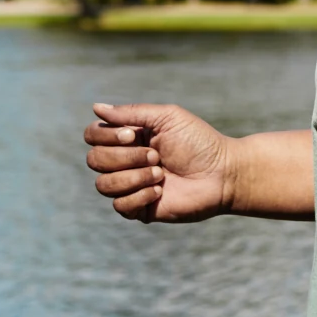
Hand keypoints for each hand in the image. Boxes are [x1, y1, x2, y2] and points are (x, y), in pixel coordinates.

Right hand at [83, 102, 234, 222]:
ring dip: (134, 177)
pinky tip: (160, 192)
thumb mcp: (167, 118)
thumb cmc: (199, 142)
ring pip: (104, 184)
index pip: (93, 136)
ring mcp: (130, 185)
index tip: (134, 134)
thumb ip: (131, 113)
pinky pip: (119, 206)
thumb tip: (95, 107)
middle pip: (94, 160)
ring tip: (161, 174)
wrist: (222, 173)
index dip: (106, 136)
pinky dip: (139, 197)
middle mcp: (125, 161)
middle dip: (126, 157)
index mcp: (128, 138)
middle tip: (156, 156)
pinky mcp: (139, 208)